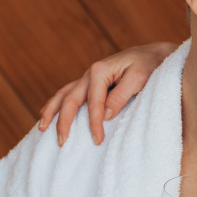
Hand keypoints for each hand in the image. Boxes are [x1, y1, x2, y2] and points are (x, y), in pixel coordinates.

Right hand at [38, 42, 177, 145]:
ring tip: (42, 128)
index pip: (93, 102)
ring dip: (51, 111)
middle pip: (70, 99)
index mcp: (100, 70)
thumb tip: (105, 115)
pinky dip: (57, 105)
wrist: (154, 54)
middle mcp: (89, 73)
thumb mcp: (140, 78)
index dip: (94, 123)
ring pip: (63, 95)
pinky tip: (48, 115)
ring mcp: (87, 78)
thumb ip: (121, 95)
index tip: (97, 140)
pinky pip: (69, 94)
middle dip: (64, 121)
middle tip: (62, 142)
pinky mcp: (91, 83)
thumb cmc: (149, 65)